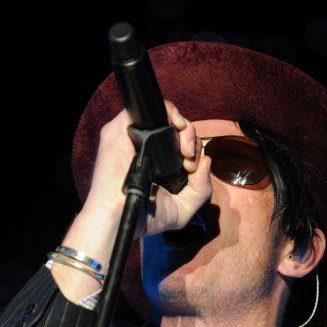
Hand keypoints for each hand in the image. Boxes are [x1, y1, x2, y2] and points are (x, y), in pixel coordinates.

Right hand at [82, 100, 211, 237]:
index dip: (193, 151)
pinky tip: (177, 128)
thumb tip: (206, 161)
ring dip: (184, 128)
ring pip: (165, 115)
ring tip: (185, 151)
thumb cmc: (146, 218)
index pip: (181, 143)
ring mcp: (133, 136)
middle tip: (189, 161)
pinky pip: (147, 107)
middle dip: (192, 141)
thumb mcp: (183, 208)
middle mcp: (146, 146)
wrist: (121, 218)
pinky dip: (169, 112)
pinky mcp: (120, 129)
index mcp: (158, 162)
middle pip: (176, 128)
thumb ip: (201, 189)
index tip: (192, 169)